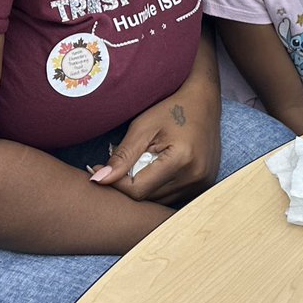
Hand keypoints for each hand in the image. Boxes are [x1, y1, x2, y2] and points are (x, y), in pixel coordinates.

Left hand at [89, 80, 221, 206]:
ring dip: (144, 187)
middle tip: (118, 165)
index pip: (138, 189)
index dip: (115, 183)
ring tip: (139, 164)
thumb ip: (122, 155)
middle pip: (149, 198)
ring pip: (159, 200)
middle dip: (128, 185)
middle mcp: (195, 177)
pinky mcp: (204, 185)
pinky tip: (156, 169)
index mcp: (181, 160)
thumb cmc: (172, 109)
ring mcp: (202, 183)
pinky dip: (159, 187)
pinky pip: (173, 196)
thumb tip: (99, 179)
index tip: (99, 170)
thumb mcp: (143, 127)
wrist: (204, 102)